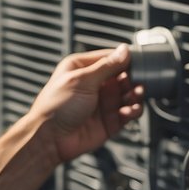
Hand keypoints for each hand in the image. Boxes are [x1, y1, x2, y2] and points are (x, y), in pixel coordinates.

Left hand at [28, 45, 143, 164]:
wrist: (50, 139)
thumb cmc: (56, 107)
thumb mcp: (82, 80)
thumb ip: (107, 66)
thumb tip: (124, 50)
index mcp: (83, 68)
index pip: (111, 58)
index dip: (126, 59)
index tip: (138, 61)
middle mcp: (95, 84)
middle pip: (124, 76)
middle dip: (134, 78)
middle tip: (138, 81)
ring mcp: (103, 103)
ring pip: (128, 94)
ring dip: (136, 94)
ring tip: (137, 95)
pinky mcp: (109, 121)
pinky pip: (128, 112)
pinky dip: (133, 111)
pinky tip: (130, 110)